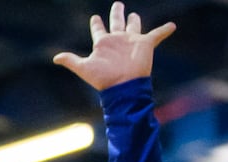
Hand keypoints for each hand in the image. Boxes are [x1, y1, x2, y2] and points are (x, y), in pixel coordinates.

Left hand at [53, 2, 175, 91]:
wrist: (124, 87)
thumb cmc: (104, 79)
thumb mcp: (84, 68)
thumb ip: (72, 61)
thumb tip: (55, 58)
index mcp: (104, 44)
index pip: (99, 30)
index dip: (96, 23)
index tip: (94, 18)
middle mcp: (117, 41)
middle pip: (117, 23)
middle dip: (116, 13)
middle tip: (117, 4)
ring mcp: (131, 42)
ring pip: (134, 26)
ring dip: (134, 20)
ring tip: (133, 14)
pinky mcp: (145, 45)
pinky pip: (157, 35)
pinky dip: (165, 30)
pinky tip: (172, 26)